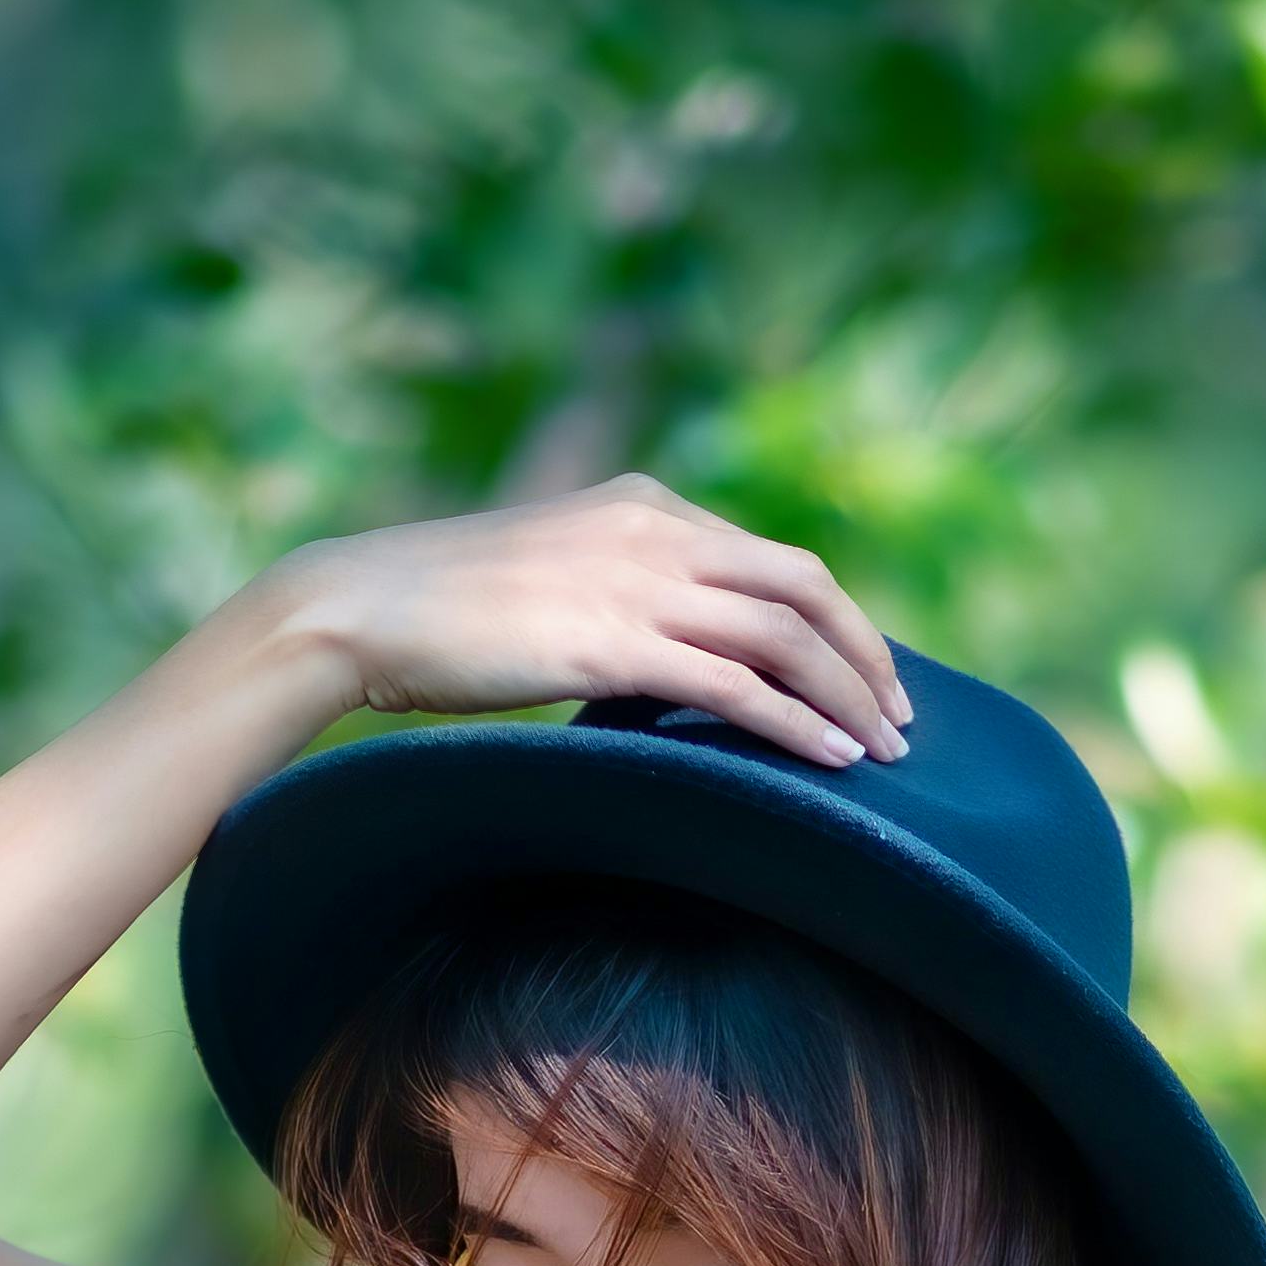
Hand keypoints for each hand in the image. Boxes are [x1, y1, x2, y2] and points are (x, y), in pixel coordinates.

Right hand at [258, 480, 910, 770]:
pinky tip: (831, 760)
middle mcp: (656, 530)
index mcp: (646, 505)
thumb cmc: (442, 611)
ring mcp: (637, 582)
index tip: (865, 674)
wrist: (363, 606)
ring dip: (847, 695)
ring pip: (783, 634)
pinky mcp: (612, 642)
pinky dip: (794, 723)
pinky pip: (733, 684)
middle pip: (804, 586)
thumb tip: (665, 661)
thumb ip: (619, 597)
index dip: (835, 619)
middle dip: (866, 655)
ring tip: (885, 752)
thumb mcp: (552, 578)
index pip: (772, 558)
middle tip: (902, 719)